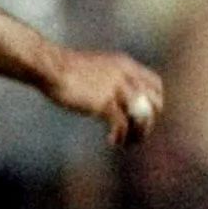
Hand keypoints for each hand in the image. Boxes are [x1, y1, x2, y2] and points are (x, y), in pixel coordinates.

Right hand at [46, 48, 164, 145]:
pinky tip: (110, 141)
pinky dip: (119, 137)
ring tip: (126, 143)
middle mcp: (126, 76)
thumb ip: (110, 77)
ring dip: (137, 134)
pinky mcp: (104, 103)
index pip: (155, 83)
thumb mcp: (96, 67)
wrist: (51, 67)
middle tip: (138, 134)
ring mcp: (116, 89)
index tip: (147, 115)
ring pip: (140, 117)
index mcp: (125, 65)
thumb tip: (114, 93)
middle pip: (153, 103)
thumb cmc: (66, 68)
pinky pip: (121, 125)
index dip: (156, 102)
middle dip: (149, 121)